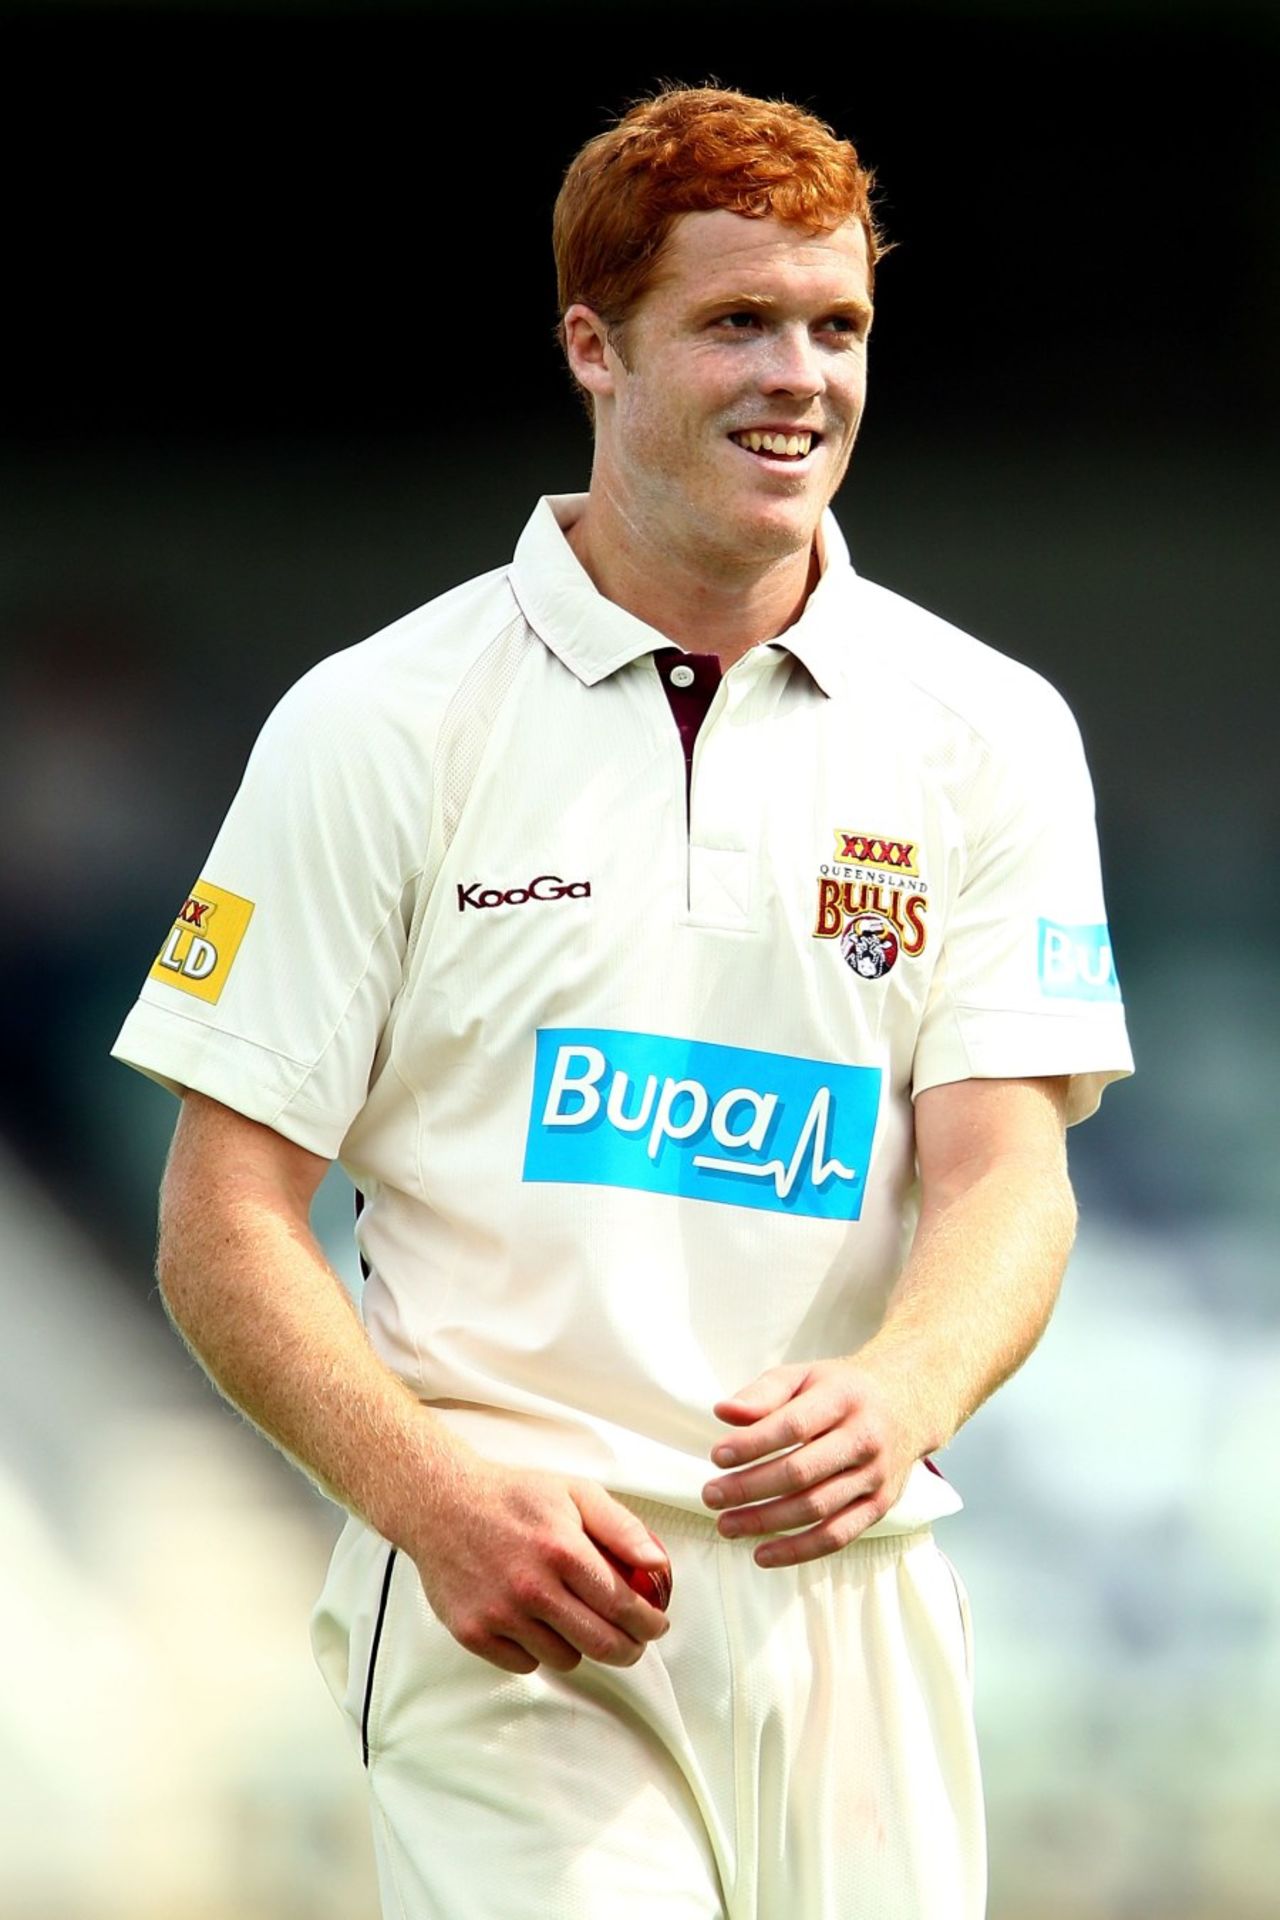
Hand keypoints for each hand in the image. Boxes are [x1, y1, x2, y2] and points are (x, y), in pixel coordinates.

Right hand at [407, 1458, 671, 1674]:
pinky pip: (524, 1665)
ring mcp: (500, 1614)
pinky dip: (537, 1651)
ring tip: (575, 1620)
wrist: (441, 1504)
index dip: (649, 1623)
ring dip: (580, 1646)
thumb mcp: (575, 1493)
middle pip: (601, 1644)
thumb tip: (657, 1564)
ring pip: (565, 1659)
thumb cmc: (513, 1496)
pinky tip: (535, 1623)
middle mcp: (532, 1588)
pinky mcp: (474, 1633)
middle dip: (629, 1649)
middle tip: (634, 1642)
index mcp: (562, 1550)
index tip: (656, 1625)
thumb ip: (622, 1528)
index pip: (623, 1605)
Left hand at [701, 1359, 918, 1566]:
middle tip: (711, 1496)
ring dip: (766, 1522)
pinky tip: (762, 1554)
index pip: (793, 1425)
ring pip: (817, 1508)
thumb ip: (764, 1392)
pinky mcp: (880, 1506)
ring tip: (726, 1526)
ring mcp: (875, 1476)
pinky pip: (838, 1536)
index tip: (716, 1456)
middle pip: (802, 1472)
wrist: (906, 1406)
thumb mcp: (805, 1376)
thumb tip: (724, 1412)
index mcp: (843, 1398)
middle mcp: (864, 1438)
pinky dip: (798, 1551)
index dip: (753, 1443)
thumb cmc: (840, 1391)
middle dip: (750, 1488)